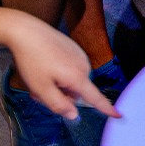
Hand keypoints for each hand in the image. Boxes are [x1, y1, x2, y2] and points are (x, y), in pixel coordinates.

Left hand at [2, 13, 119, 118]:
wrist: (25, 30)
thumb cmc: (31, 61)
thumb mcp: (40, 88)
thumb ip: (58, 105)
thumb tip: (74, 115)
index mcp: (78, 78)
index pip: (95, 98)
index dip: (106, 108)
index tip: (119, 115)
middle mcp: (84, 66)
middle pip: (76, 91)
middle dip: (60, 94)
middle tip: (38, 90)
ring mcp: (79, 55)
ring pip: (72, 80)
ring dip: (58, 83)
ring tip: (39, 75)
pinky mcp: (73, 47)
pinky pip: (70, 68)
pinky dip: (59, 71)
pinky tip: (44, 63)